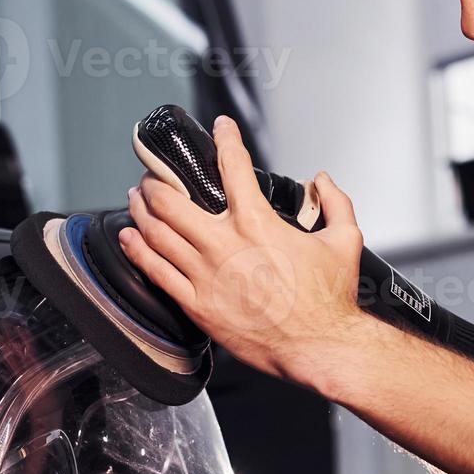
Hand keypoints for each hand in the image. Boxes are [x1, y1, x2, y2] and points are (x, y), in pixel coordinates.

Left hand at [119, 115, 366, 386]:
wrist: (320, 346)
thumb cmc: (330, 300)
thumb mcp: (345, 240)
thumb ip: (335, 203)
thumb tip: (323, 181)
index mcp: (257, 223)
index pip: (232, 166)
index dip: (225, 139)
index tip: (220, 127)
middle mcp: (224, 244)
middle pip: (171, 199)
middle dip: (156, 180)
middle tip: (153, 174)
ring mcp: (205, 274)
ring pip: (156, 232)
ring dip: (141, 209)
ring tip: (136, 198)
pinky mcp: (196, 304)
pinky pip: (155, 271)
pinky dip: (136, 249)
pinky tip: (128, 238)